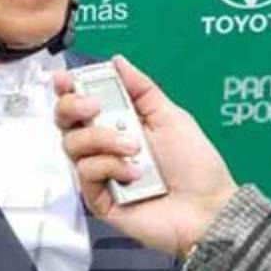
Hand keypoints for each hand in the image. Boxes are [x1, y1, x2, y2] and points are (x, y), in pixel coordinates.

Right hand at [54, 56, 239, 259]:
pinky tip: (133, 174)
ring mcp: (100, 172)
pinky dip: (109, 167)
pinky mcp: (98, 197)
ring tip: (134, 148)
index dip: (68, 89)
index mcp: (120, 123)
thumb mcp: (171, 116)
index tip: (64, 79)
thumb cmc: (196, 166)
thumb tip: (118, 62)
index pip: (83, 102)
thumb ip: (142, 88)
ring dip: (103, 139)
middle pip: (65, 121)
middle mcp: (105, 146)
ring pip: (72, 145)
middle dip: (73, 106)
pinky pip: (85, 173)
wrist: (206, 208)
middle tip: (94, 107)